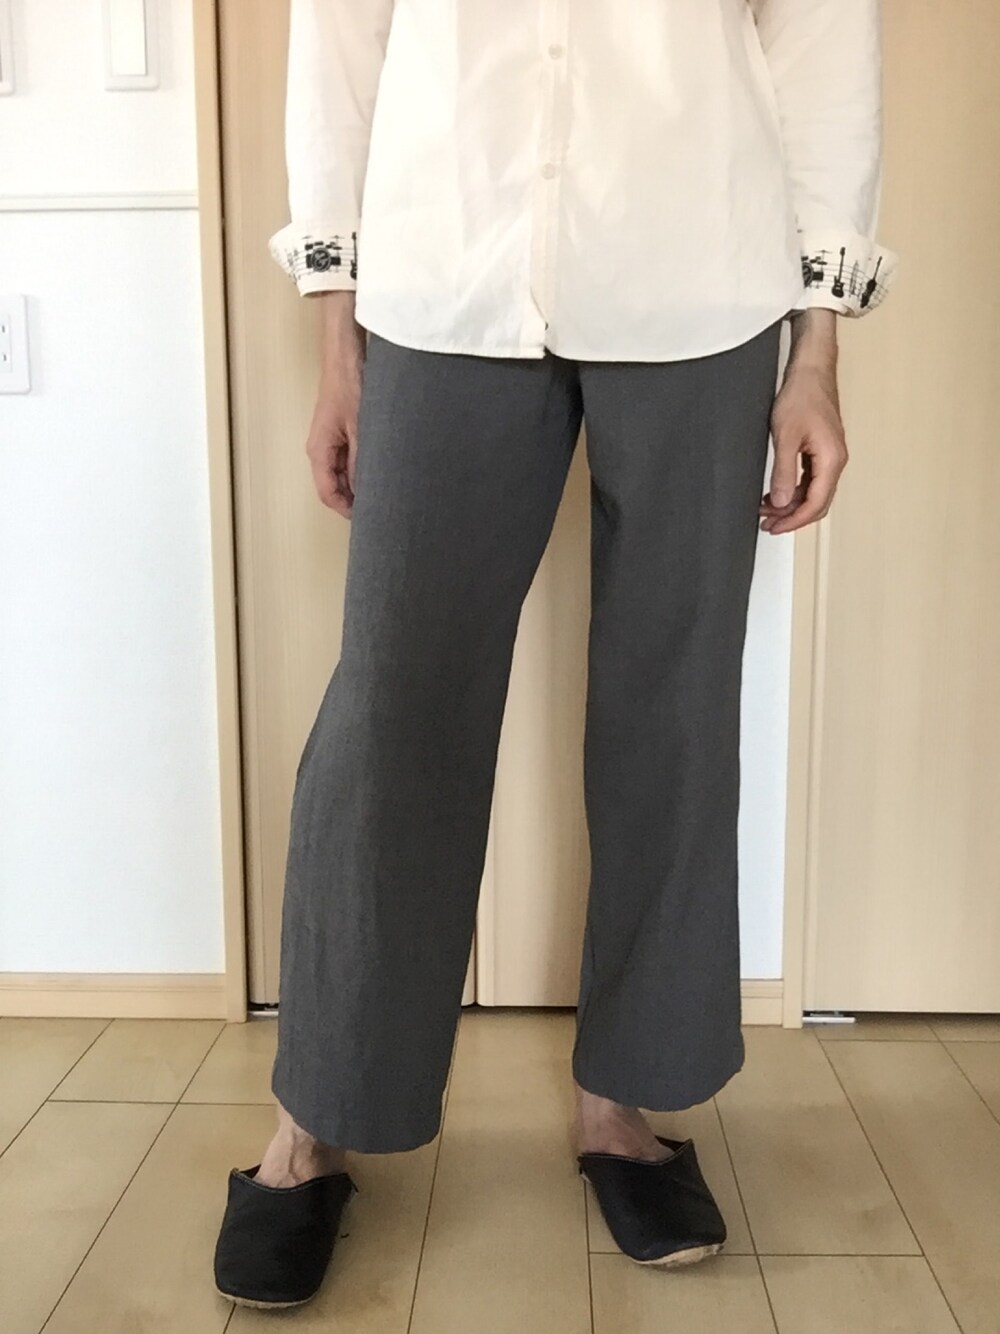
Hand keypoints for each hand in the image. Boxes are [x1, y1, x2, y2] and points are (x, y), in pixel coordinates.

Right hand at [305, 292, 366, 518]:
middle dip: (356, 500)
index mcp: (319, 450)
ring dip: (361, 483)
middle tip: (382, 509)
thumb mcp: (361, 428)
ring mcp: (331, 441)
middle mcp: (321, 449)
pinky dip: (363, 468)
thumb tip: (369, 491)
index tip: (369, 520)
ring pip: (344, 474)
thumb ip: (363, 462)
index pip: (329, 493)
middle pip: (336, 487)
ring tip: (385, 491)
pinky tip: (382, 470)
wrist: (347, 355)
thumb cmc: (349, 384)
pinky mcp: (342, 432)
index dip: (347, 510)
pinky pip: (350, 459)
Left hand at [759, 310, 847, 535]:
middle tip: (767, 524)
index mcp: (832, 460)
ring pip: (812, 492)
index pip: (816, 503)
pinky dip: (792, 489)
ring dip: (790, 503)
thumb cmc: (802, 395)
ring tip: (765, 509)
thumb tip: (780, 502)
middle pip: (817, 502)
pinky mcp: (821, 450)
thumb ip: (783, 472)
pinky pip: (809, 479)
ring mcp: (830, 456)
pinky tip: (774, 491)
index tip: (774, 527)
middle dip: (792, 516)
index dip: (794, 520)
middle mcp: (835, 461)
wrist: (810, 370)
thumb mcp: (785, 437)